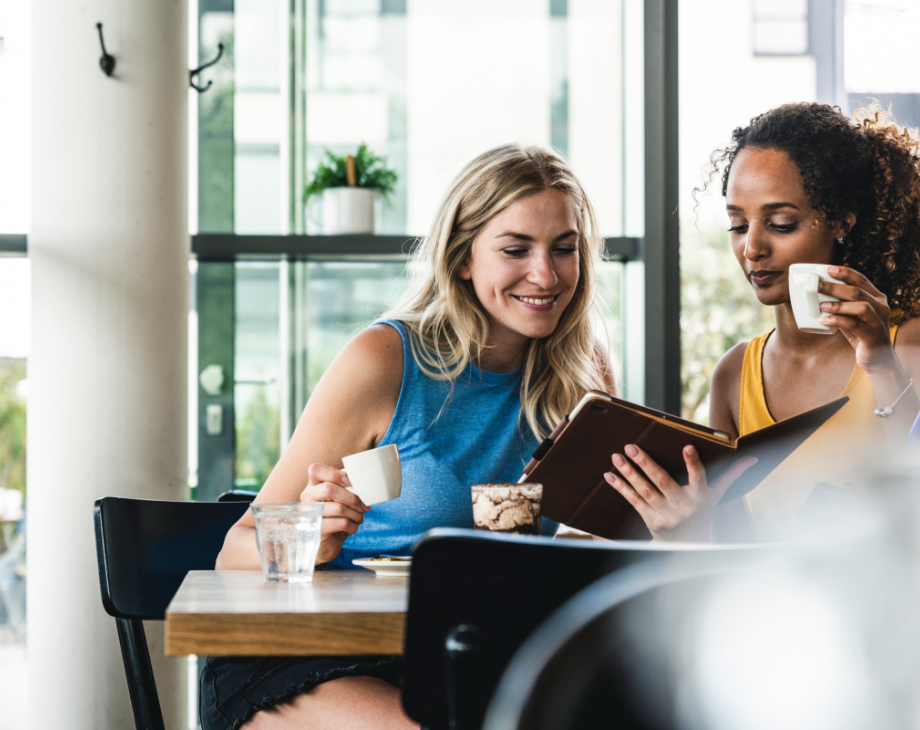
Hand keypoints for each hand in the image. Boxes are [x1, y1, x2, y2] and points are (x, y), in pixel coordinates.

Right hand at [301, 462, 369, 563]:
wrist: (326, 545)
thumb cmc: (334, 518)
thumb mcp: (338, 500)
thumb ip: (345, 489)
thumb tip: (365, 486)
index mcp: (313, 486)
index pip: (315, 470)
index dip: (334, 473)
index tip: (350, 482)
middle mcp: (307, 498)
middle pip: (329, 488)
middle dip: (352, 497)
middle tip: (363, 506)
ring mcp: (310, 514)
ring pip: (339, 508)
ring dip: (356, 514)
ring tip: (359, 518)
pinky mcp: (316, 530)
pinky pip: (341, 523)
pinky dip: (353, 526)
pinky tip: (352, 527)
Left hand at [604, 444, 757, 541]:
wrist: (688, 544)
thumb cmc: (703, 513)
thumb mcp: (717, 495)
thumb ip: (730, 474)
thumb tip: (751, 458)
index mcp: (700, 497)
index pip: (698, 478)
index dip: (693, 463)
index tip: (687, 447)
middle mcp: (682, 505)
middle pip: (662, 481)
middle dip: (646, 463)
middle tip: (631, 446)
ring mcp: (664, 512)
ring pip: (644, 490)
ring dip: (629, 473)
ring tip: (617, 456)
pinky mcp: (649, 518)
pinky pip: (633, 500)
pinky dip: (621, 488)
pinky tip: (609, 475)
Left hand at [818, 266, 894, 372]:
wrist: (878, 358)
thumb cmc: (861, 333)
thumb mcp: (851, 316)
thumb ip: (841, 305)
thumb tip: (817, 294)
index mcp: (876, 298)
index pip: (861, 280)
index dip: (845, 273)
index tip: (829, 269)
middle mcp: (881, 307)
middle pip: (858, 291)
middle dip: (836, 287)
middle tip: (818, 286)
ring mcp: (878, 321)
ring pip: (860, 306)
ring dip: (838, 305)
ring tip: (821, 305)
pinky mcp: (873, 336)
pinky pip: (855, 325)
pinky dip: (838, 321)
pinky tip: (824, 321)